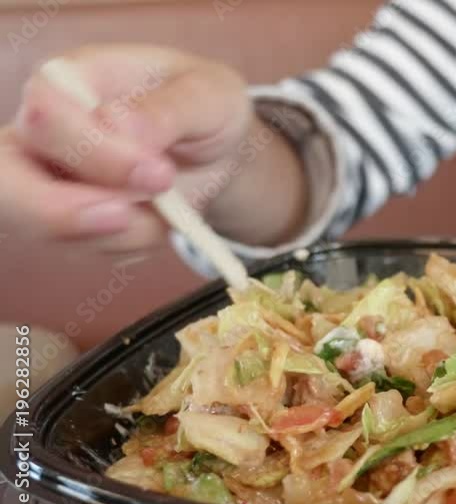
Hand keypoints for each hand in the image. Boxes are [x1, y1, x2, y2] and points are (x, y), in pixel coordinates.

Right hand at [2, 44, 256, 254]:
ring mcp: (46, 182)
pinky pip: (86, 250)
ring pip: (48, 229)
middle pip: (7, 182)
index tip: (159, 173)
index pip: (46, 117)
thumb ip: (167, 108)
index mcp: (66, 82)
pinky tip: (161, 219)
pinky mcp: (68, 223)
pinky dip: (131, 245)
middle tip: (125, 218)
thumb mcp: (208, 95)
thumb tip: (119, 124)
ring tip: (170, 209)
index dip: (96, 153)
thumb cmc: (203, 106)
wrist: (216, 146)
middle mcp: (42, 133)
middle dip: (59, 212)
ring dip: (119, 233)